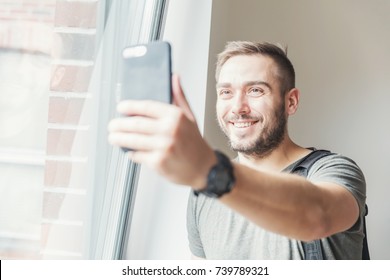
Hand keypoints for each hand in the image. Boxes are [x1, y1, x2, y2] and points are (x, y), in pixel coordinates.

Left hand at [108, 74, 215, 188]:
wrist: (204, 169)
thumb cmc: (195, 143)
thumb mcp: (190, 117)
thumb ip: (179, 97)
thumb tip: (174, 77)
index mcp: (176, 116)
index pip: (146, 107)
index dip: (130, 106)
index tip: (120, 107)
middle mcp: (170, 130)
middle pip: (135, 124)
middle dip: (119, 125)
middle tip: (112, 125)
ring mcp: (163, 147)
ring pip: (133, 140)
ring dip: (119, 139)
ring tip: (113, 137)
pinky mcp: (158, 162)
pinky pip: (138, 155)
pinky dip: (131, 153)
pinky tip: (129, 151)